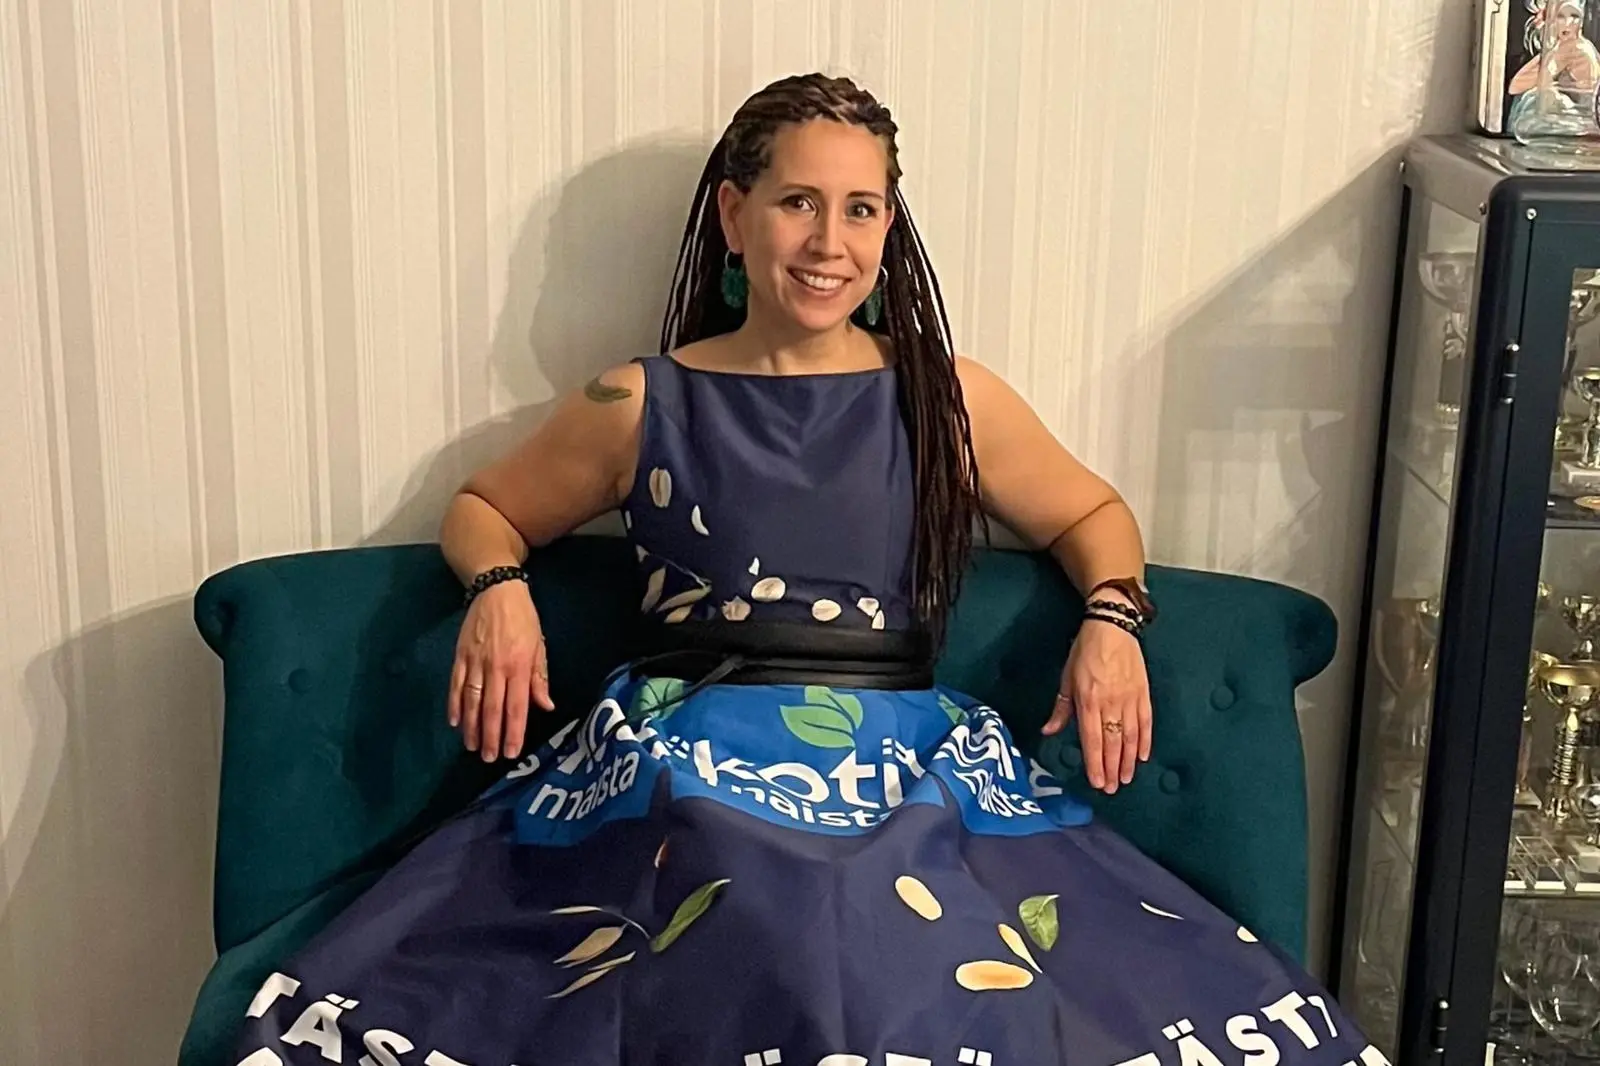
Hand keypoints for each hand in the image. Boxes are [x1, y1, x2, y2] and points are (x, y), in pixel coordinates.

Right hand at [448, 581, 553, 761]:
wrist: (497, 590)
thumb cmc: (523, 618)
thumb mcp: (539, 644)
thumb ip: (539, 678)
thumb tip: (545, 706)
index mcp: (519, 666)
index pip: (517, 706)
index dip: (514, 731)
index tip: (511, 752)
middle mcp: (497, 668)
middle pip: (493, 709)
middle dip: (491, 736)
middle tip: (489, 758)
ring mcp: (476, 662)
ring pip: (472, 701)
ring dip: (472, 727)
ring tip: (473, 746)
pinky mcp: (460, 656)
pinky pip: (456, 685)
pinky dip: (455, 704)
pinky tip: (455, 722)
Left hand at [1042, 618, 1151, 793]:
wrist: (1112, 626)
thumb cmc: (1084, 651)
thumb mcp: (1067, 678)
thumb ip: (1061, 709)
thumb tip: (1048, 732)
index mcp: (1088, 701)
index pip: (1092, 740)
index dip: (1095, 764)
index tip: (1097, 783)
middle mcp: (1110, 704)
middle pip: (1113, 743)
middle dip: (1111, 768)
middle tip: (1112, 789)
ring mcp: (1130, 699)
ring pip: (1131, 737)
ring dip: (1128, 760)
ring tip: (1126, 779)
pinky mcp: (1144, 693)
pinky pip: (1146, 722)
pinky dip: (1146, 741)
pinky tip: (1143, 756)